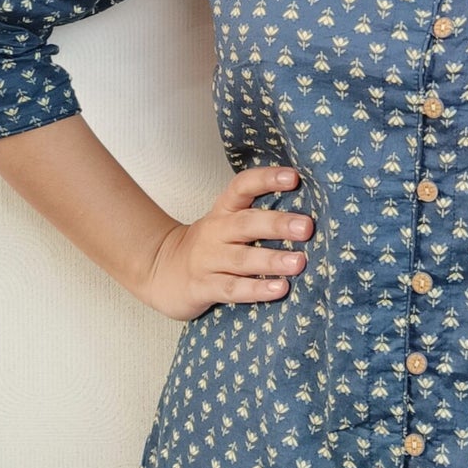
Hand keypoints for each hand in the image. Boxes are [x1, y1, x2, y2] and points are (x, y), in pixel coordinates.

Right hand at [140, 165, 312, 320]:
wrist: (158, 270)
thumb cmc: (207, 247)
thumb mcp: (225, 224)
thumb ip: (257, 219)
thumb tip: (308, 218)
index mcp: (223, 211)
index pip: (242, 186)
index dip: (267, 179)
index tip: (294, 177)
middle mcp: (215, 232)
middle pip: (246, 223)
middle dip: (278, 224)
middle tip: (306, 227)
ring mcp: (207, 260)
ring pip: (241, 258)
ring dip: (271, 260)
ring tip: (299, 262)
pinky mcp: (202, 287)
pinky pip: (231, 288)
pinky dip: (256, 290)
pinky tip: (279, 289)